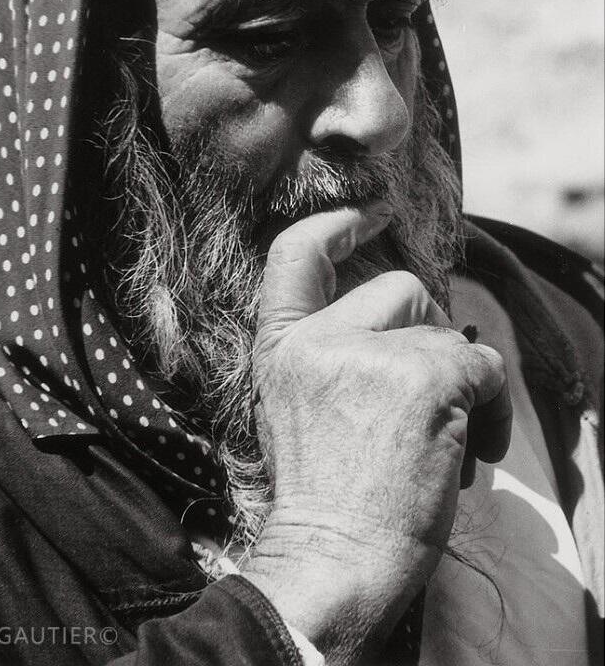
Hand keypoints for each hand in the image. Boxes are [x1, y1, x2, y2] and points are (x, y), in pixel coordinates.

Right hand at [243, 202, 510, 661]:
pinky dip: (494, 406)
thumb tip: (405, 319)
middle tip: (426, 392)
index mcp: (281, 345)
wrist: (333, 562)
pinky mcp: (425, 379)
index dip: (336, 223)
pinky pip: (485, 365)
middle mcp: (319, 338)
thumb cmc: (323, 497)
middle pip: (400, 288)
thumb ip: (332, 350)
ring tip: (446, 438)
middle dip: (425, 333)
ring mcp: (370, 354)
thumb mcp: (297, 405)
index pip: (295, 253)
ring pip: (447, 332)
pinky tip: (477, 448)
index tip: (369, 212)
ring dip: (460, 381)